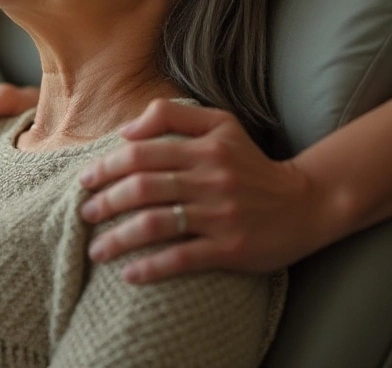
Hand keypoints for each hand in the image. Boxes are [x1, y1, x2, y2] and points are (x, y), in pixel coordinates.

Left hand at [77, 99, 315, 282]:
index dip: (106, 167)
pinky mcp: (231, 248)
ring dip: (118, 239)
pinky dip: (150, 267)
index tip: (85, 182)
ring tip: (95, 249)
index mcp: (204, 149)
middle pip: (142, 188)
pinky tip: (129, 274)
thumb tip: (126, 131)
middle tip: (85, 214)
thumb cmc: (252, 164)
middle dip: (105, 202)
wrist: (307, 203)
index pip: (141, 154)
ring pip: (156, 224)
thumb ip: (172, 116)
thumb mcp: (221, 125)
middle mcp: (210, 179)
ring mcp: (221, 215)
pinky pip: (182, 258)